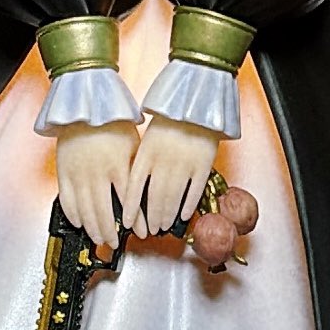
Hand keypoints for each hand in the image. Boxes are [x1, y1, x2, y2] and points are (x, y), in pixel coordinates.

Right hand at [54, 120, 140, 255]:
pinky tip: (79, 223)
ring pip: (85, 210)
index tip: (142, 232)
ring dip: (93, 228)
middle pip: (105, 212)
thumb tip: (146, 191)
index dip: (137, 221)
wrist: (83, 105)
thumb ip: (136, 168)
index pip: (129, 202)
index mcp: (118, 165)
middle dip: (111, 232)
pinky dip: (73, 214)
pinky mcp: (63, 172)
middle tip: (116, 243)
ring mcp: (78, 174)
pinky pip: (67, 199)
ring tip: (100, 238)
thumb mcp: (132, 144)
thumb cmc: (110, 120)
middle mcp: (97, 173)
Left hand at [125, 112, 219, 240]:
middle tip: (150, 229)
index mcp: (147, 152)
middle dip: (151, 217)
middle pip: (155, 197)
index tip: (126, 224)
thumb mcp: (150, 135)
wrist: (198, 100)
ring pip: (174, 198)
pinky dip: (188, 206)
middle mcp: (164, 160)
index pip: (134, 187)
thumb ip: (142, 158)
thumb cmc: (173, 116)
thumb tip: (134, 184)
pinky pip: (194, 191)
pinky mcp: (203, 164)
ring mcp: (185, 163)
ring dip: (168, 215)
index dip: (130, 209)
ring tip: (164, 225)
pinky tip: (185, 215)